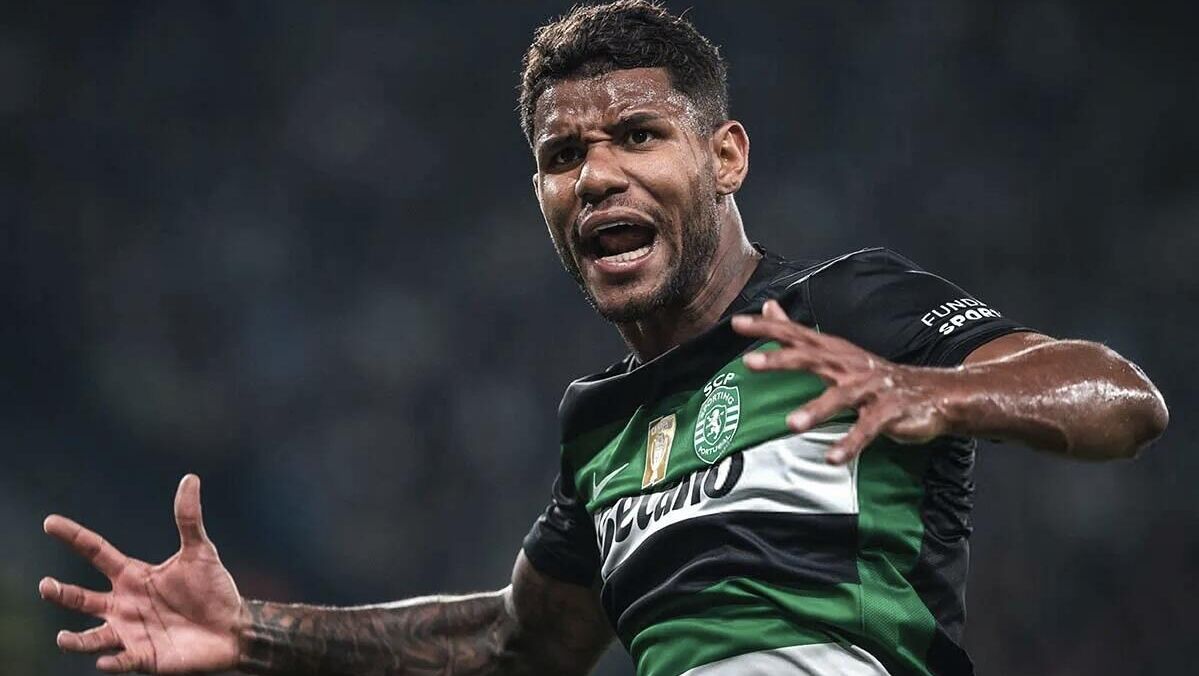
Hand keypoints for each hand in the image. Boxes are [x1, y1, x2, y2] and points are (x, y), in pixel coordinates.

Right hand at [40, 475, 242, 673]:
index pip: (97, 552)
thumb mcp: (201, 552)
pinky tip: (105, 661)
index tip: (50, 522)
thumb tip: (190, 479)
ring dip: (76, 640)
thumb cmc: (213, 589)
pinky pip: (121, 661)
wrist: (232, 628)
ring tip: (64, 637)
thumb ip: (189, 519)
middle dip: (61, 594)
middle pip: (82, 599)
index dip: (74, 537)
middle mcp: (124, 604)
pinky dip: (111, 662)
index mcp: (133, 576)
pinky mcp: (144, 657)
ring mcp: (131, 631)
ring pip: (92, 638)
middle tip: (46, 586)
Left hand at [732, 300, 954, 464]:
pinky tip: (832, 457)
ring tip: (792, 424)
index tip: (737, 324)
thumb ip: (799, 333)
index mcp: (834, 352)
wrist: (936, 393)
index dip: (768, 328)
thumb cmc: (875, 375)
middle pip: (812, 357)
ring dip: (816, 410)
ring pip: (840, 397)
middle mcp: (849, 365)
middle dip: (780, 359)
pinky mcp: (889, 413)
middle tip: (750, 363)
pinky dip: (850, 443)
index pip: (797, 334)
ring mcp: (870, 388)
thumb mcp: (835, 352)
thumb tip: (769, 307)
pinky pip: (867, 429)